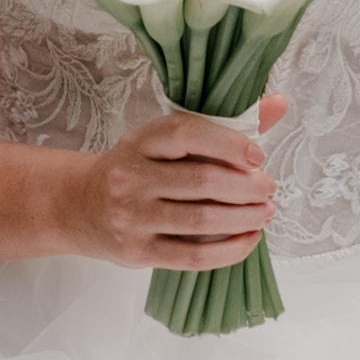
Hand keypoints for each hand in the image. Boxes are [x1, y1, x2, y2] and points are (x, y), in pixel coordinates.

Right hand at [67, 94, 283, 266]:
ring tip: (265, 212)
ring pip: (202, 221)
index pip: (186, 135)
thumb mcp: (164, 140)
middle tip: (269, 188)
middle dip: (247, 187)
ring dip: (244, 218)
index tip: (257, 155)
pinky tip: (248, 239)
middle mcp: (131, 178)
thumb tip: (279, 103)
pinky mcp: (138, 253)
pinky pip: (194, 256)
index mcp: (139, 142)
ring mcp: (132, 218)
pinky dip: (230, 250)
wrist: (79, 206)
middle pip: (201, 182)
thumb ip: (222, 125)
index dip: (228, 143)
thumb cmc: (134, 169)